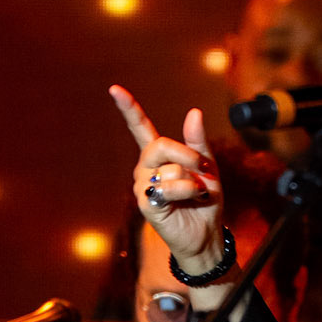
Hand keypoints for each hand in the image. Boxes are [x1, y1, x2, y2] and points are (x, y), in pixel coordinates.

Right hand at [110, 85, 226, 273]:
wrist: (207, 232)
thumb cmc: (205, 200)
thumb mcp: (207, 166)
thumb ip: (198, 141)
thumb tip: (193, 112)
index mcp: (158, 156)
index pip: (140, 128)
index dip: (129, 109)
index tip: (115, 89)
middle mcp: (146, 168)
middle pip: (161, 145)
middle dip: (189, 156)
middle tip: (203, 171)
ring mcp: (143, 185)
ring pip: (171, 169)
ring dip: (192, 181)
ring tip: (194, 194)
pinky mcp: (146, 203)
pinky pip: (168, 188)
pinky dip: (186, 192)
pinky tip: (188, 201)